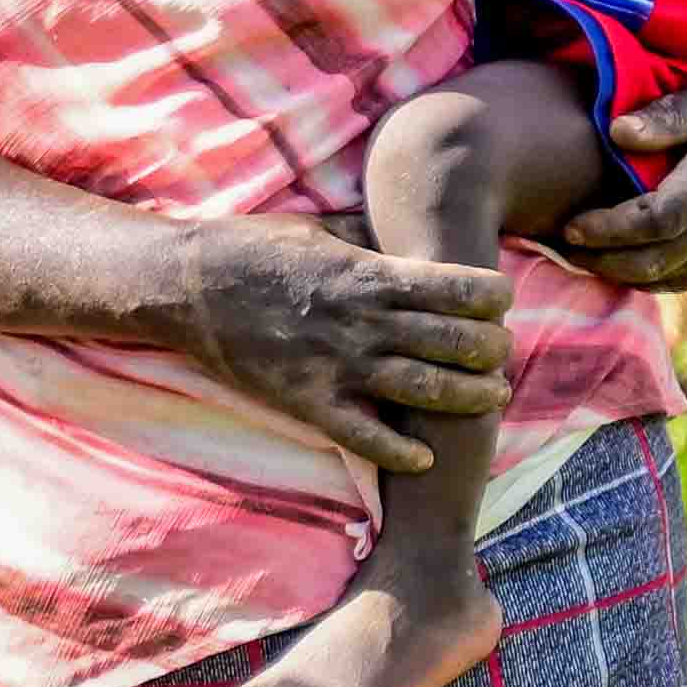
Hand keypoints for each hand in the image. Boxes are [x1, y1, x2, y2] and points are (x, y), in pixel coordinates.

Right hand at [174, 214, 513, 474]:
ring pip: (426, 391)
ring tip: (491, 397)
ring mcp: (337, 366)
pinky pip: (365, 437)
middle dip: (493, 350)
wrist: (185, 287)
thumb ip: (368, 240)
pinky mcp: (308, 402)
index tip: (501, 301)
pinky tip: (425, 457)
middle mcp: (362, 322)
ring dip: (469, 398)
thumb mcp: (318, 229)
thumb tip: (405, 238)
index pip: (460, 288)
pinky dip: (400, 453)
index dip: (495, 297)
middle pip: (456, 341)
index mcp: (369, 274)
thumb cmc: (251, 249)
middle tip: (502, 353)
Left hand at [554, 57, 686, 291]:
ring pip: (673, 277)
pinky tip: (619, 266)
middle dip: (603, 259)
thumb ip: (669, 115)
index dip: (610, 229)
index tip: (570, 225)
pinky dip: (653, 279)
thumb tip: (615, 133)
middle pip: (659, 258)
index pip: (660, 218)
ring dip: (621, 274)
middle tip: (559, 246)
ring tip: (579, 257)